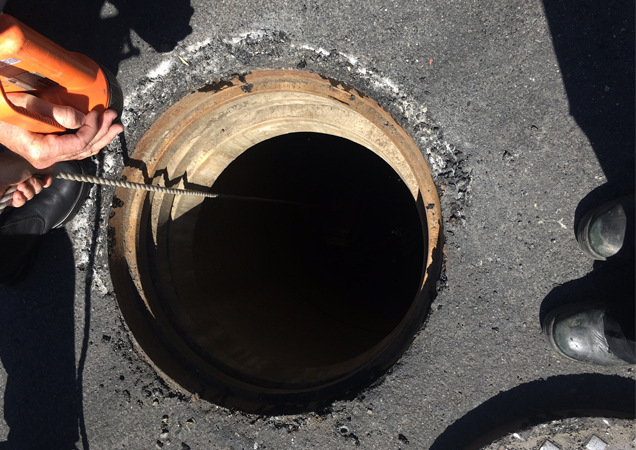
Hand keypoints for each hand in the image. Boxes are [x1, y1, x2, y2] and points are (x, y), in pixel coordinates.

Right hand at [0, 93, 122, 168]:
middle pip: (85, 149)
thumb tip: (83, 119)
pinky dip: (90, 139)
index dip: (92, 128)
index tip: (97, 112)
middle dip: (103, 132)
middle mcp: (48, 159)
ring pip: (83, 151)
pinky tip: (100, 131)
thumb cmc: (3, 110)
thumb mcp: (27, 105)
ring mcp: (49, 158)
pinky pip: (75, 148)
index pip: (78, 143)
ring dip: (101, 137)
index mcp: (42, 151)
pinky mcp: (50, 151)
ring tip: (116, 126)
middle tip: (115, 118)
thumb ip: (57, 113)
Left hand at [0, 150, 53, 207]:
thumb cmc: (9, 167)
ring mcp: (14, 187)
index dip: (46, 179)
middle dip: (35, 185)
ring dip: (27, 192)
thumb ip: (45, 166)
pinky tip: (15, 195)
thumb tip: (54, 167)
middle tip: (26, 180)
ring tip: (18, 187)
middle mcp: (21, 176)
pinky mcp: (8, 197)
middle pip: (39, 186)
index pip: (43, 175)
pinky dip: (20, 199)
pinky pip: (21, 202)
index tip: (45, 179)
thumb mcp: (30, 163)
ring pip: (31, 195)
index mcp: (26, 166)